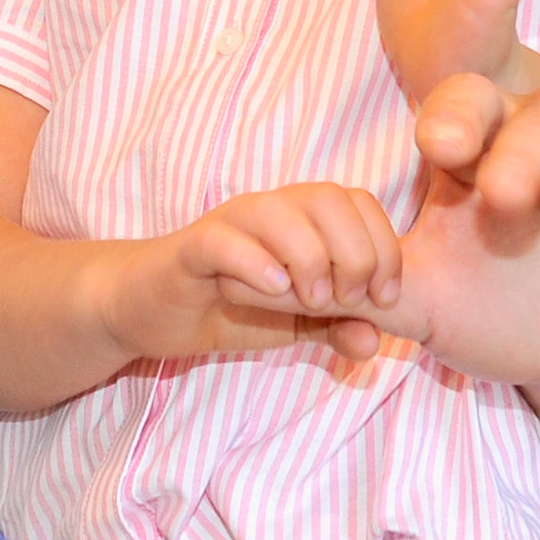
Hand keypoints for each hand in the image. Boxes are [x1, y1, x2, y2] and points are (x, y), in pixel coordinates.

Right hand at [89, 183, 405, 365]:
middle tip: (348, 300)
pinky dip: (254, 263)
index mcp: (301, 220)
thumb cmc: (229, 307)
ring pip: (277, 210)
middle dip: (355, 252)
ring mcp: (228, 225)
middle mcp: (268, 211)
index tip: (386, 297)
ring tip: (312, 299)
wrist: (153, 311)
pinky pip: (223, 241)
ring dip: (308, 256)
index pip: (358, 203)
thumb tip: (373, 341)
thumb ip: (336, 329)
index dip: (384, 247)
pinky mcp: (191, 249)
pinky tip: (273, 291)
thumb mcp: (296, 325)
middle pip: (328, 198)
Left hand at [387, 65, 539, 402]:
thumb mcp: (428, 304)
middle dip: (517, 150)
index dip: (452, 118)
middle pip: (533, 118)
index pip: (463, 106)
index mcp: (482, 153)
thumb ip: (372, 286)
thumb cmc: (496, 316)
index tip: (439, 144)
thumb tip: (302, 279)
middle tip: (504, 197)